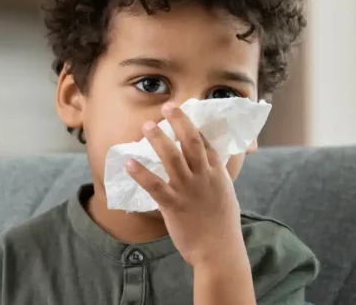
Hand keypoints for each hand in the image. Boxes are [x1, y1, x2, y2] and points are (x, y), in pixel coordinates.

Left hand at [126, 102, 246, 267]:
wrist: (220, 250)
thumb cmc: (223, 226)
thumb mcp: (226, 196)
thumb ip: (217, 179)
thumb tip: (212, 169)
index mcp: (217, 174)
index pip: (206, 143)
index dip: (194, 125)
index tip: (183, 112)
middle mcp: (204, 177)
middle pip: (191, 142)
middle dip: (178, 121)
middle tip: (166, 106)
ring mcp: (188, 190)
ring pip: (171, 158)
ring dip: (157, 139)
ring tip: (146, 126)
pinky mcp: (174, 206)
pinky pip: (154, 185)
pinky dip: (141, 173)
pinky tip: (129, 163)